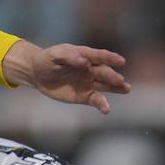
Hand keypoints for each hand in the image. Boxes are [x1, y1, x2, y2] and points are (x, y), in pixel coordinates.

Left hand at [2, 41, 130, 113]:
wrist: (38, 74)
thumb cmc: (47, 60)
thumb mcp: (54, 55)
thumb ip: (69, 56)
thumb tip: (84, 61)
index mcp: (84, 55)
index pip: (99, 56)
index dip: (110, 58)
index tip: (120, 61)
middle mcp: (90, 68)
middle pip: (104, 72)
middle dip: (112, 76)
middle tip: (120, 81)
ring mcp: (88, 82)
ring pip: (105, 85)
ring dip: (116, 88)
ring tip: (126, 89)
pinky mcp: (84, 95)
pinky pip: (95, 100)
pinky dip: (102, 104)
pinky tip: (106, 109)